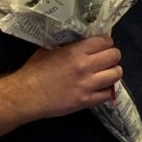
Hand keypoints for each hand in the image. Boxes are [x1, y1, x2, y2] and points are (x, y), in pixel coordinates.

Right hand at [8, 36, 122, 120]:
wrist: (25, 95)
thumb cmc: (34, 70)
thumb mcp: (49, 49)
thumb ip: (69, 44)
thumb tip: (82, 41)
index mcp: (76, 51)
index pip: (104, 41)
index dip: (105, 42)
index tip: (102, 45)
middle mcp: (85, 66)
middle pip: (115, 56)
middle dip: (112, 56)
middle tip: (105, 59)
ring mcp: (88, 85)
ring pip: (116, 74)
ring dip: (112, 72)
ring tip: (104, 73)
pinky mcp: (86, 101)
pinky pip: (108, 94)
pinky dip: (105, 90)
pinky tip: (98, 88)